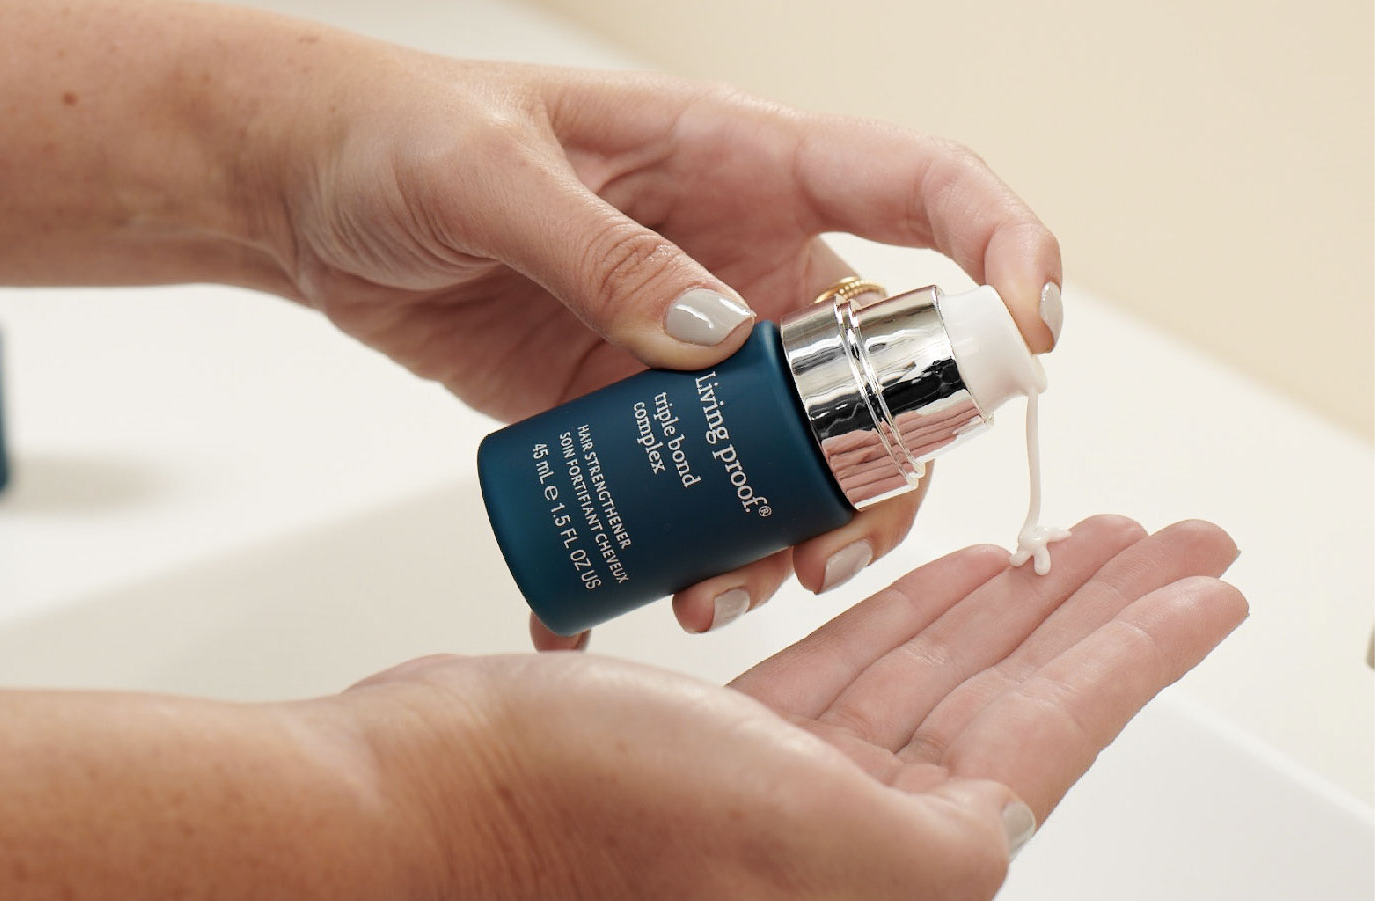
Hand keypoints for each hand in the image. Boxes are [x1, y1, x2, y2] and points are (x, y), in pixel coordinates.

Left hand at [248, 36, 1062, 644]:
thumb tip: (715, 338)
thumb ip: (603, 253)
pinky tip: (629, 595)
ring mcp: (694, 346)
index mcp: (744, 165)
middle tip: (821, 546)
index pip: (924, 188)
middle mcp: (746, 262)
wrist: (317, 195)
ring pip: (797, 450)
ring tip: (718, 591)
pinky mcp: (633, 409)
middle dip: (882, 466)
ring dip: (786, 531)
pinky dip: (681, 549)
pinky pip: (694, 488)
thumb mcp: (493, 174)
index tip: (1032, 337)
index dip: (1004, 250)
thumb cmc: (402, 135)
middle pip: (881, 369)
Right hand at [328, 516, 1243, 897]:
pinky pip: (850, 667)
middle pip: (1008, 696)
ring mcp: (788, 791)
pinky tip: (945, 573)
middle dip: (1091, 611)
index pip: (1055, 735)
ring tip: (1067, 539)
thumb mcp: (804, 839)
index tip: (1207, 584)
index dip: (1141, 648)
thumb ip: (937, 840)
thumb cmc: (580, 824)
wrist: (419, 804)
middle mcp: (849, 844)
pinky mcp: (727, 746)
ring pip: (934, 673)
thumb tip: (1008, 828)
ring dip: (1004, 600)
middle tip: (1162, 539)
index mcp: (890, 873)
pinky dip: (902, 612)